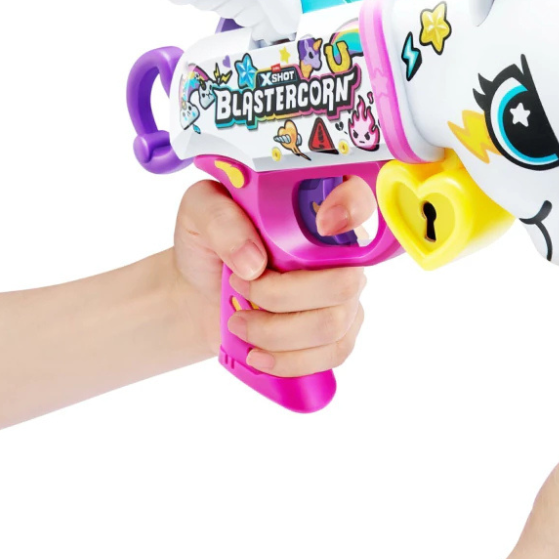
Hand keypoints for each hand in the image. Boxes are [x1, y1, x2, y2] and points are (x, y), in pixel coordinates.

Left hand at [170, 176, 375, 374]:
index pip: (359, 197)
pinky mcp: (339, 333)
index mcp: (317, 205)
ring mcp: (346, 295)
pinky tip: (258, 355)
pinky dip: (288, 361)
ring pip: (333, 324)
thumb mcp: (199, 214)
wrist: (199, 294)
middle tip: (241, 288)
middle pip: (345, 282)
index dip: (352, 209)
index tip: (322, 225)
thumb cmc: (208, 246)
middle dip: (283, 296)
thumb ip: (221, 220)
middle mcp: (343, 250)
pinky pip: (331, 354)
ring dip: (276, 332)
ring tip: (238, 324)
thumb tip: (254, 260)